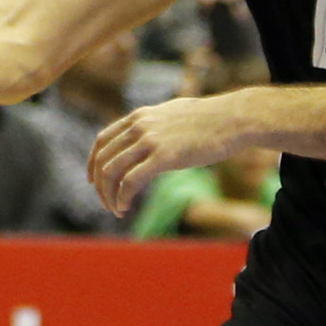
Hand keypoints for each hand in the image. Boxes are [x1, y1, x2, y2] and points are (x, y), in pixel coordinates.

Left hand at [90, 91, 248, 214]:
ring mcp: (149, 140)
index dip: (93, 162)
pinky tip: (125, 207)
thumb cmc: (209, 120)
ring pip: (112, 171)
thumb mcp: (172, 115)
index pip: (102, 140)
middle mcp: (138, 127)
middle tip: (107, 203)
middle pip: (103, 159)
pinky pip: (131, 181)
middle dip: (100, 185)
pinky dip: (122, 197)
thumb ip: (155, 126)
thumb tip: (151, 139)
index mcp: (138, 117)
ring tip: (116, 209)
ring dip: (109, 195)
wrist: (233, 118)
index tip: (93, 180)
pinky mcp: (164, 156)